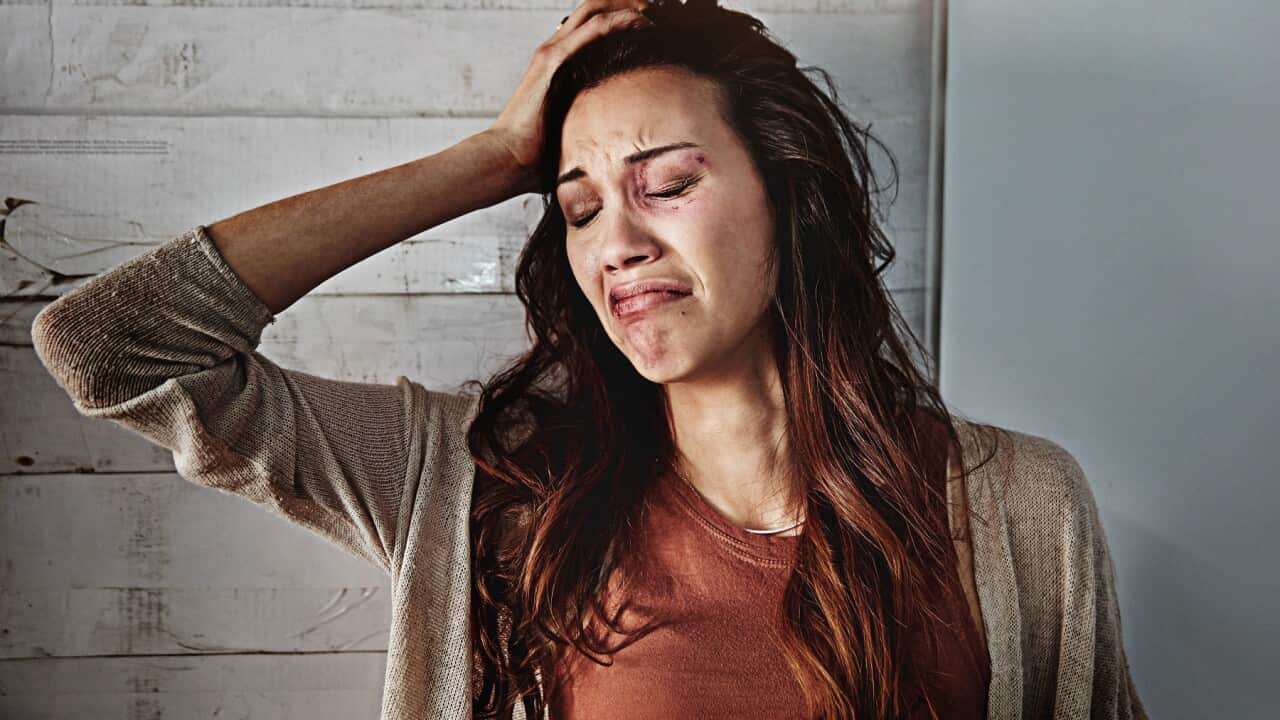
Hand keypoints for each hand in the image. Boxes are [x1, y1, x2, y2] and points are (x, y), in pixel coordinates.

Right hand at [484, 0, 654, 194]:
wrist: (508, 159)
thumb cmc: (537, 153)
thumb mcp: (573, 127)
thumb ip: (592, 121)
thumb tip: (622, 140)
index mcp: (558, 62)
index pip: (591, 23)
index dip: (621, 14)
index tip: (651, 23)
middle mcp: (553, 49)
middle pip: (594, 7)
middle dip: (627, 3)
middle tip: (657, 11)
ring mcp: (551, 52)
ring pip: (594, 9)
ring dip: (627, 5)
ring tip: (652, 12)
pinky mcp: (552, 61)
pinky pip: (591, 29)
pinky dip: (618, 20)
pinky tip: (640, 23)